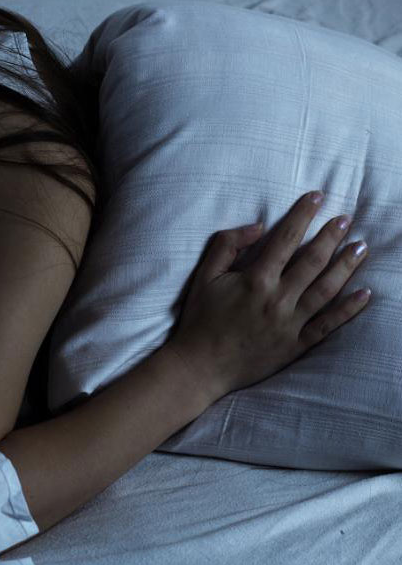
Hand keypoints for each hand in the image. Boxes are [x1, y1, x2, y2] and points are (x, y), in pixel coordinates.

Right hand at [164, 190, 370, 402]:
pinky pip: (327, 325)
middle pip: (312, 261)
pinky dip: (348, 310)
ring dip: (346, 266)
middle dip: (331, 236)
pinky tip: (365, 294)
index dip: (303, 215)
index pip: (286, 239)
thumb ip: (227, 245)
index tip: (317, 198)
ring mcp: (289, 324)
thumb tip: (258, 226)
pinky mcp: (295, 345)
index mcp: (255, 280)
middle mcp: (277, 299)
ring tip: (361, 247)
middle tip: (346, 219)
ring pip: (326, 289)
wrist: (200, 366)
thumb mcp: (204, 276)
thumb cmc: (200, 319)